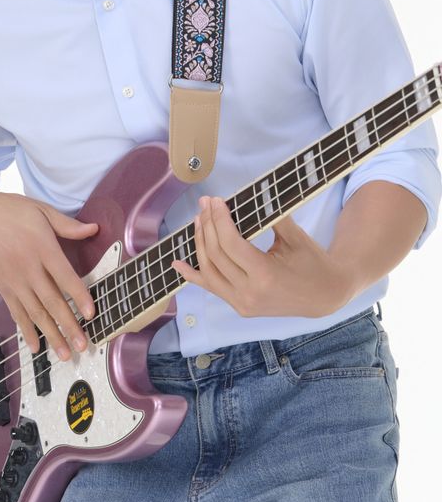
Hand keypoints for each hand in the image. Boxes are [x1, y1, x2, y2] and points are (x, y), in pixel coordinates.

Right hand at [0, 188, 97, 359]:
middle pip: (52, 301)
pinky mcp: (3, 288)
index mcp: (42, 247)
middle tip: (84, 345)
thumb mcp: (41, 210)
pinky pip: (17, 313)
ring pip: (36, 313)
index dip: (79, 295)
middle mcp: (28, 267)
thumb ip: (68, 224)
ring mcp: (14, 280)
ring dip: (52, 335)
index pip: (64, 276)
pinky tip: (37, 347)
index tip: (92, 312)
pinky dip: (27, 331)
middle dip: (69, 325)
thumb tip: (94, 229)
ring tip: (66, 354)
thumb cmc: (11, 211)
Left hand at [172, 196, 351, 318]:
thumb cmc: (312, 262)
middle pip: (216, 255)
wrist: (324, 295)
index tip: (215, 201)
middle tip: (205, 204)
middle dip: (208, 225)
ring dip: (200, 243)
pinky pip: (211, 288)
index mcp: (265, 275)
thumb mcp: (294, 237)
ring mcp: (242, 304)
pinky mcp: (239, 307)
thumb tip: (248, 194)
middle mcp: (249, 294)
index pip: (230, 243)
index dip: (219, 219)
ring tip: (199, 220)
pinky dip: (192, 276)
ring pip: (209, 270)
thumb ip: (270, 217)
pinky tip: (177, 264)